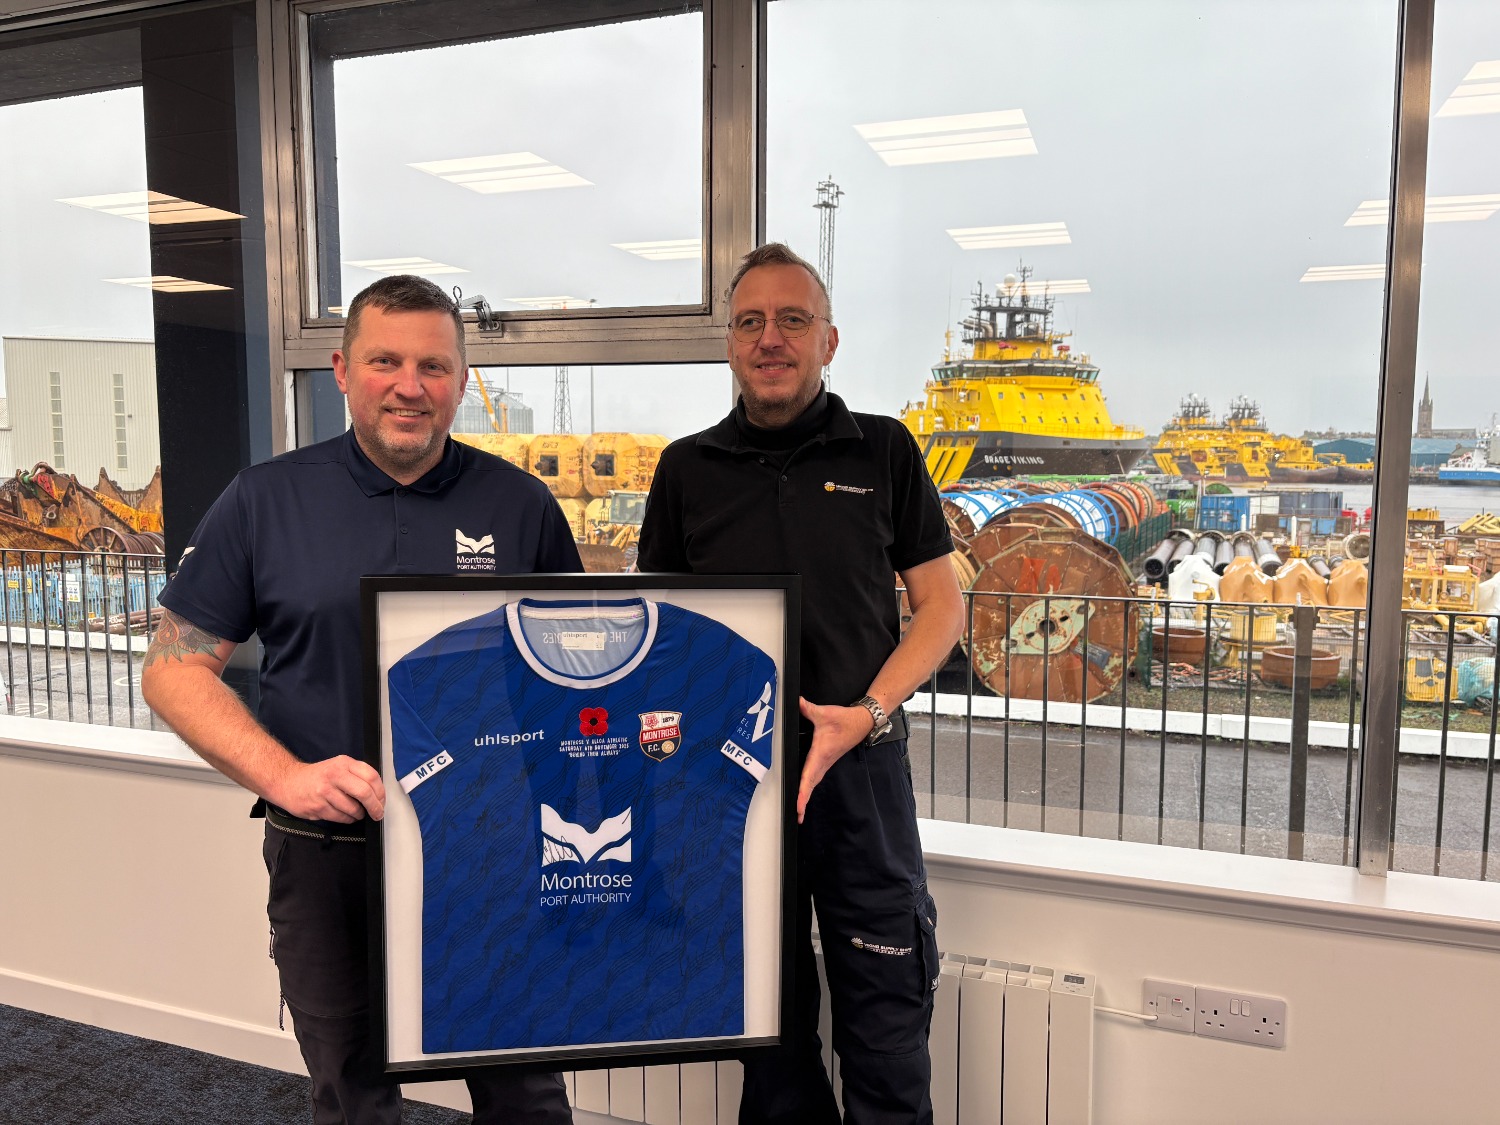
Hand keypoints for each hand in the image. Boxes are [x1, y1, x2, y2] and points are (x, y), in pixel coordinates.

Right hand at [273, 755, 385, 822]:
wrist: (288, 782)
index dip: (381, 792)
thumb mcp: (338, 767)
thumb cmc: (317, 777)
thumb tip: (378, 794)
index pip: (371, 776)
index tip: (382, 801)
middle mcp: (334, 775)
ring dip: (359, 814)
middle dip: (375, 807)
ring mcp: (325, 792)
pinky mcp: (318, 807)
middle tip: (377, 813)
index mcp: (344, 763)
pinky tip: (344, 814)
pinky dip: (347, 819)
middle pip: (364, 793)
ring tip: (356, 812)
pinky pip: (341, 818)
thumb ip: (357, 776)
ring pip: (353, 809)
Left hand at [796, 697, 874, 823]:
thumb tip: (797, 702)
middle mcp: (823, 761)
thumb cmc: (845, 720)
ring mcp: (826, 763)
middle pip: (811, 785)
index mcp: (821, 753)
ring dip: (806, 795)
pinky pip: (816, 777)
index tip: (798, 805)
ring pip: (814, 782)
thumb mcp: (824, 713)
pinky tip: (804, 791)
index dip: (803, 792)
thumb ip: (808, 708)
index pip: (809, 776)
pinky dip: (809, 787)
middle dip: (803, 801)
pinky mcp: (826, 761)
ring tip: (799, 810)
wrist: (862, 722)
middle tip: (797, 816)